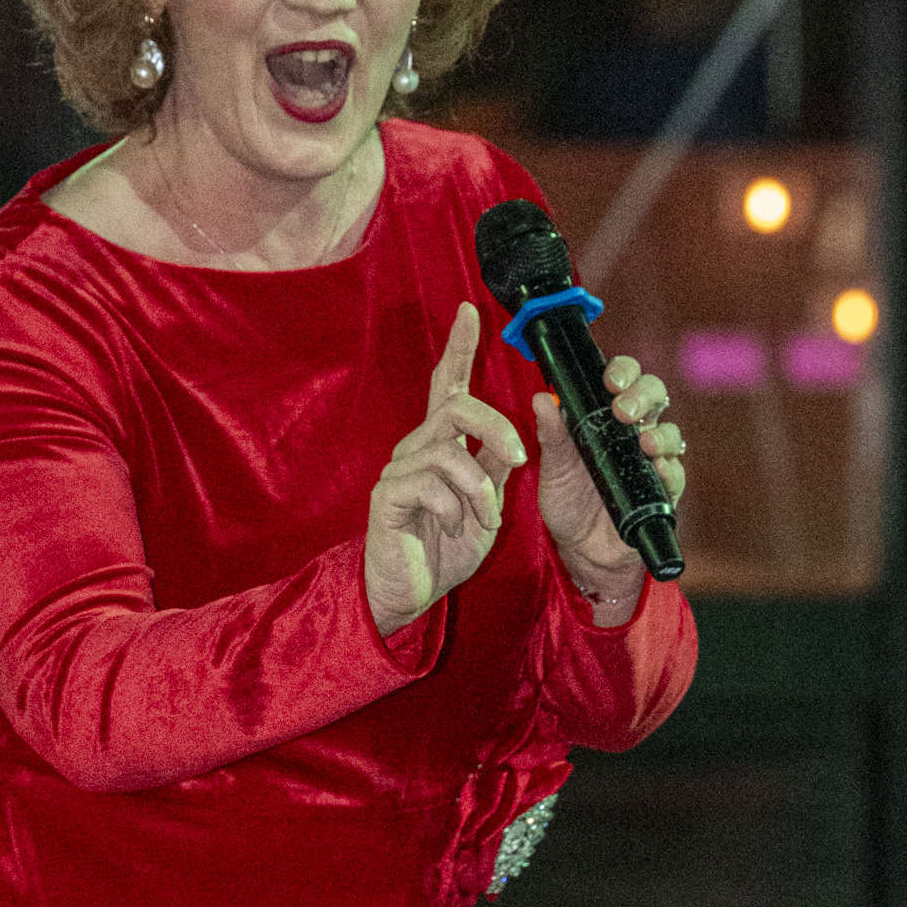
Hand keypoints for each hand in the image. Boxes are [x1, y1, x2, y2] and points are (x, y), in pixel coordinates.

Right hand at [365, 302, 526, 635]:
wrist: (410, 593)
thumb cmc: (445, 549)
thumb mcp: (485, 505)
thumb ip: (495, 468)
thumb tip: (518, 435)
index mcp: (442, 445)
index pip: (449, 386)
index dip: (458, 348)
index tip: (470, 312)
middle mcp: (416, 448)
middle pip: (456, 407)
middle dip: (496, 428)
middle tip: (520, 460)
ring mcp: (398, 470)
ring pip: (448, 451)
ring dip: (479, 488)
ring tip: (483, 517)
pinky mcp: (386, 495)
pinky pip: (429, 484)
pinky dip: (454, 507)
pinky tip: (452, 526)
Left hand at [533, 354, 686, 589]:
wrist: (582, 549)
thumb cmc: (569, 500)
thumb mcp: (554, 467)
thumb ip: (551, 434)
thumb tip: (540, 398)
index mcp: (606, 417)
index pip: (624, 379)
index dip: (623, 371)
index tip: (610, 381)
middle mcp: (634, 432)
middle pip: (655, 396)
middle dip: (643, 395)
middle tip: (622, 411)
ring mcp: (652, 460)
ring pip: (670, 432)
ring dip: (660, 433)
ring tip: (644, 442)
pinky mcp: (664, 491)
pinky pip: (676, 475)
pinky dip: (669, 469)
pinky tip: (658, 469)